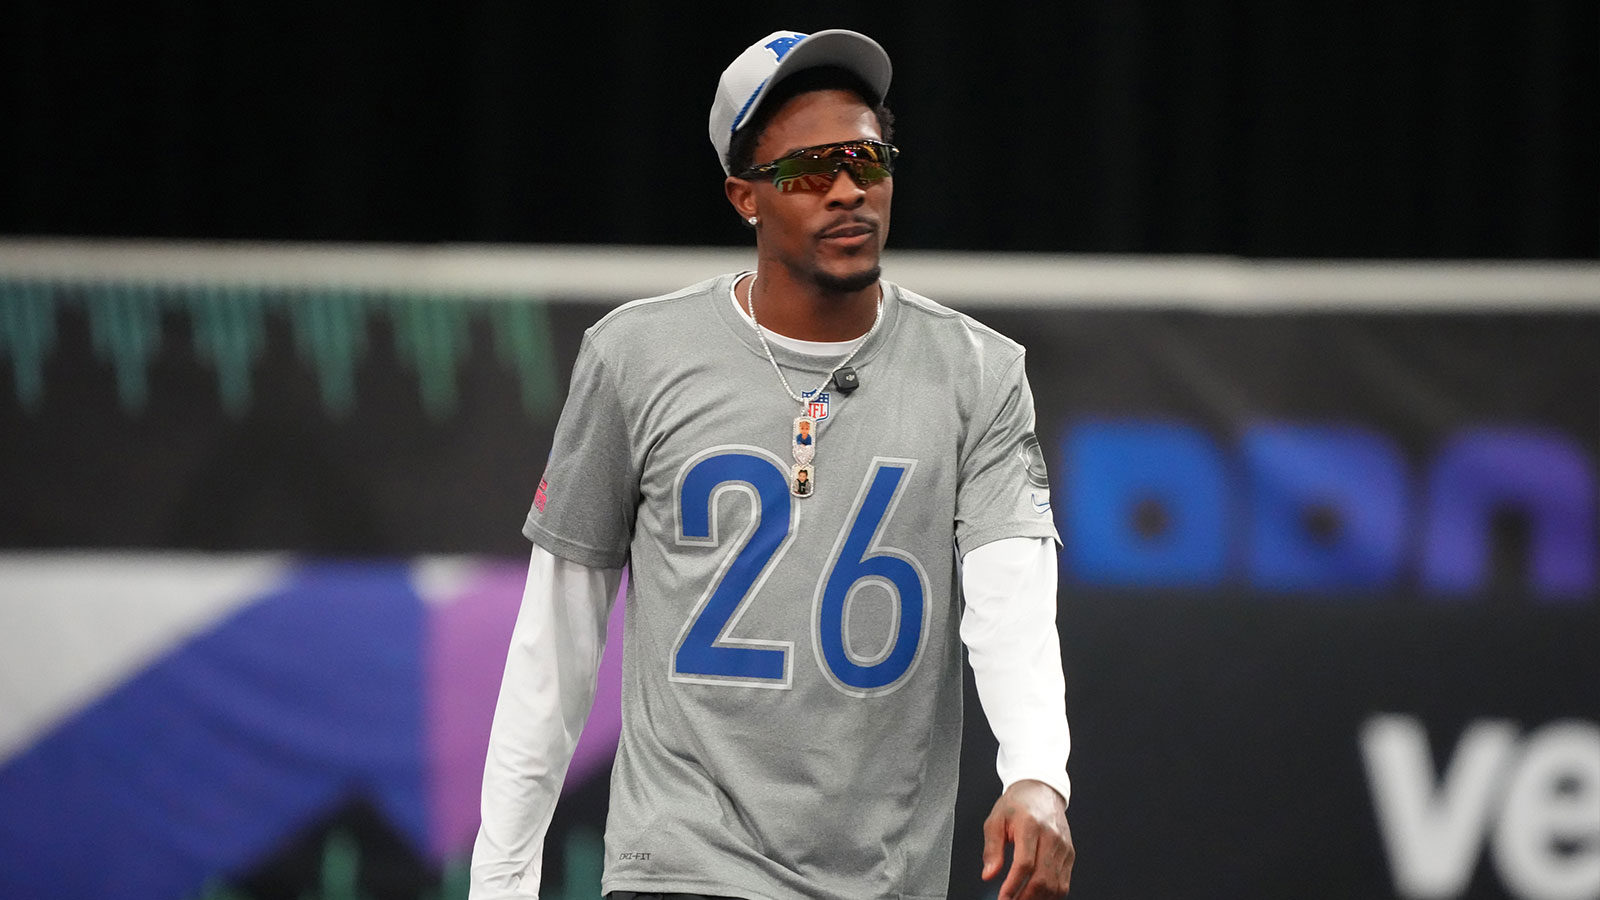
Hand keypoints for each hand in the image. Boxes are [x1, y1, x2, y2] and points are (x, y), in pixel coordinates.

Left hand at [981, 779, 1073, 899]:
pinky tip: (1037, 897)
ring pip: (1056, 885)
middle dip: (1025, 898)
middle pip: (1043, 878)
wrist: (1041, 790)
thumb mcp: (995, 820)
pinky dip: (1051, 895)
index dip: (1013, 885)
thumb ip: (992, 849)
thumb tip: (989, 874)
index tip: (1003, 898)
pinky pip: (1064, 882)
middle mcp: (1051, 836)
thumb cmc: (1017, 804)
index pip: (1025, 863)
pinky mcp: (1070, 854)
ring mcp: (1063, 847)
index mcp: (1031, 825)